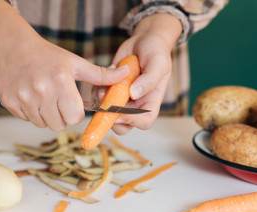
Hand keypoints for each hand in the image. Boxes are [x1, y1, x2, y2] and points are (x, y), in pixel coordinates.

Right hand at [0, 36, 128, 130]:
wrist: (14, 47)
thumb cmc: (48, 55)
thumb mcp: (76, 63)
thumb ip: (101, 75)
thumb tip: (126, 74)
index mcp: (61, 82)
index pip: (75, 117)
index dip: (75, 112)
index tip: (71, 103)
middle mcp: (41, 91)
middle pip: (59, 125)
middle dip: (61, 116)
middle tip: (57, 100)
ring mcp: (23, 98)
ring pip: (42, 124)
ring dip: (46, 116)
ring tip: (44, 97)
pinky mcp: (9, 102)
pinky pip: (26, 119)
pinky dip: (31, 113)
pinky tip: (31, 96)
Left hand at [93, 13, 181, 134]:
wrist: (143, 41)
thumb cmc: (156, 52)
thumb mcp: (158, 63)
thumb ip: (149, 80)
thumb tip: (134, 95)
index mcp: (150, 102)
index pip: (144, 122)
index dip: (132, 120)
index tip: (121, 110)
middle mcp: (135, 105)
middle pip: (122, 125)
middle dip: (111, 117)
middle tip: (107, 102)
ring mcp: (121, 98)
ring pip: (106, 112)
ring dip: (103, 98)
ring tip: (110, 78)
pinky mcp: (109, 90)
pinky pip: (98, 96)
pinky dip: (99, 85)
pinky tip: (111, 68)